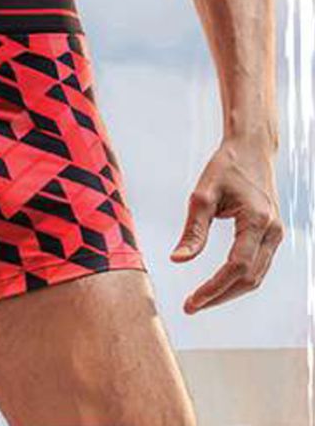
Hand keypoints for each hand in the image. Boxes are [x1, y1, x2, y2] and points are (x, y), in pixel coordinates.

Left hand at [170, 135, 284, 312]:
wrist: (252, 149)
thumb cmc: (227, 166)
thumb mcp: (203, 193)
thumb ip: (193, 230)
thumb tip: (178, 260)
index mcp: (257, 220)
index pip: (236, 267)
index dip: (214, 288)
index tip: (192, 301)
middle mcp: (272, 231)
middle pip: (249, 279)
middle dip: (220, 296)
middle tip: (192, 306)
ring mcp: (276, 234)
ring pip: (256, 277)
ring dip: (230, 291)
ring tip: (202, 300)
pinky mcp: (273, 235)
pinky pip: (259, 266)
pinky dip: (239, 279)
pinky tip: (219, 284)